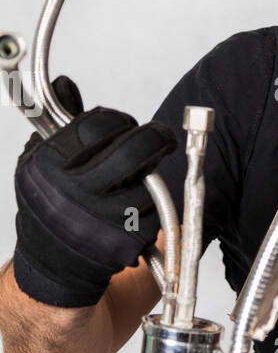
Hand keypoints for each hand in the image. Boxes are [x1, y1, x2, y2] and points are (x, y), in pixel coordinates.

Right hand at [13, 76, 176, 307]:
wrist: (53, 268)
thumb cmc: (52, 208)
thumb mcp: (43, 163)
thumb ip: (60, 123)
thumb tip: (65, 84)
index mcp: (47, 168)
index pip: (98, 126)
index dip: (117, 120)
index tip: (123, 124)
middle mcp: (72, 194)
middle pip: (134, 151)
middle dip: (155, 138)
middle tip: (160, 137)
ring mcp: (100, 222)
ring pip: (149, 182)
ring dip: (149, 177)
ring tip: (133, 183)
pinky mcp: (124, 245)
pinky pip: (155, 214)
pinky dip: (151, 208)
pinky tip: (134, 210)